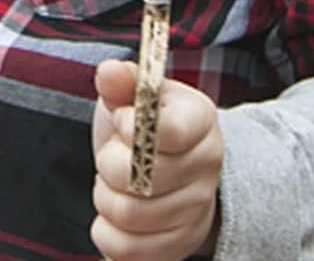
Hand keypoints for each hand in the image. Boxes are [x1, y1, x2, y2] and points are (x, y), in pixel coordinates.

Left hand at [90, 58, 222, 260]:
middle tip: (112, 155)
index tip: (122, 121)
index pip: (169, 132)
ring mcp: (198, 212)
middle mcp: (208, 167)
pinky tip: (115, 214)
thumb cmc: (143, 121)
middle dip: (109, 163)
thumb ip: (120, 81)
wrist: (166, 164)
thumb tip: (109, 71)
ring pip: (128, 215)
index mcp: (200, 119)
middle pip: (139, 178)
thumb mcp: (132, 94)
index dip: (131, 128)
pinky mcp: (180, 246)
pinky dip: (107, 233)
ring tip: (115, 183)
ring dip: (105, 197)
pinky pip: (127, 251)